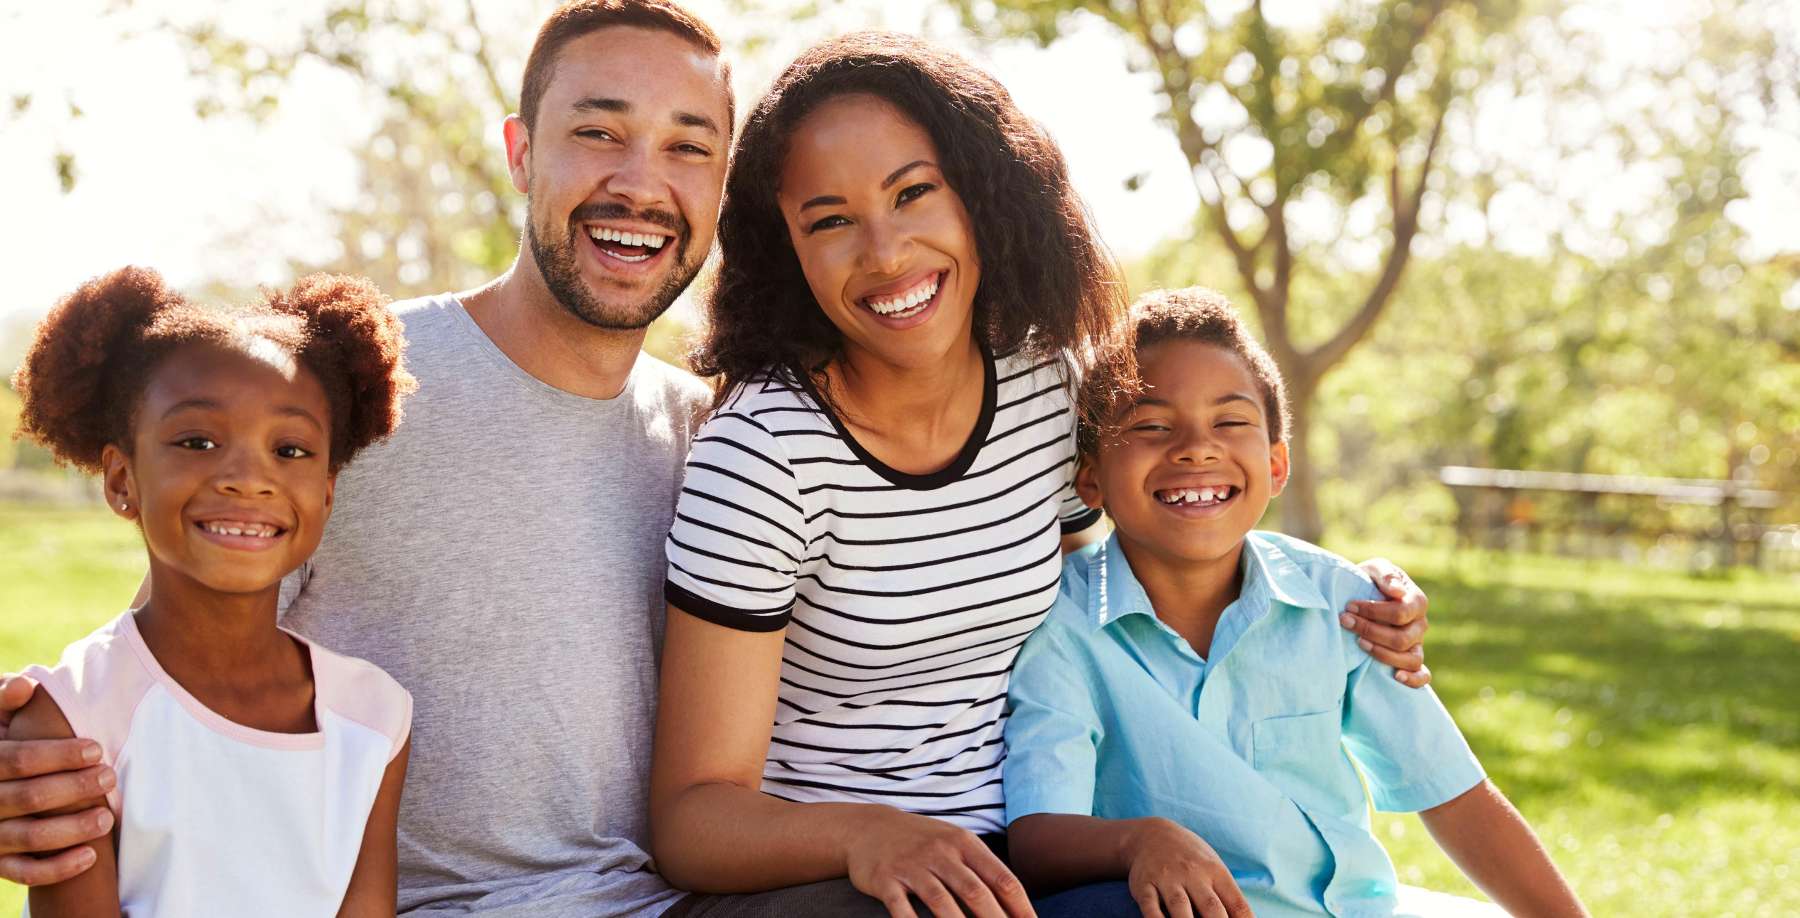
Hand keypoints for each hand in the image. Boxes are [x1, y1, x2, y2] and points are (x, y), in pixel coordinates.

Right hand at [0, 674, 115, 885]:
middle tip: (110, 778)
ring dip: (71, 829)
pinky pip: (23, 871)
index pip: (16, 760)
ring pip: (28, 838)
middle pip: (28, 798)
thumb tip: (27, 686)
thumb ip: (2, 701)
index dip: (57, 755)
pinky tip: (90, 856)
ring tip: (107, 819)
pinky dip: (56, 869)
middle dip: (73, 789)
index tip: (96, 748)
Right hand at [845, 806, 1033, 917]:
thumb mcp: (955, 844)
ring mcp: (912, 865)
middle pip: (976, 893)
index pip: (1002, 879)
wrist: (870, 827)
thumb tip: (1014, 905)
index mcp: (965, 844)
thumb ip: (982, 870)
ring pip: (941, 902)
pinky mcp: (886, 879)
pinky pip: (901, 909)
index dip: (1021, 908)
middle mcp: (941, 852)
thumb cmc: (924, 842)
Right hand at [1121, 818, 1250, 917]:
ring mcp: (1167, 878)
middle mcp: (1193, 874)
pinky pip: (1150, 907)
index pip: (1237, 904)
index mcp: (1216, 872)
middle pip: (1211, 908)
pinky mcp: (1144, 885)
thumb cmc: (1191, 859)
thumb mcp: (1213, 868)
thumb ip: (1227, 896)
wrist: (1151, 835)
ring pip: (1180, 906)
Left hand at [1344, 560, 1430, 686]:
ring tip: (1359, 643)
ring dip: (1382, 654)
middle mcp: (1420, 625)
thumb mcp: (1375, 569)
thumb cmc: (1370, 580)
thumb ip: (1386, 575)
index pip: (1401, 613)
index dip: (1374, 611)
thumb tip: (1397, 591)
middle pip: (1401, 638)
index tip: (1349, 606)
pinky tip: (1395, 677)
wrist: (1361, 594)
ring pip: (1410, 658)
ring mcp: (1417, 644)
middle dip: (1370, 631)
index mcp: (1417, 601)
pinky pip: (1422, 675)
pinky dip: (1413, 679)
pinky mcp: (1410, 659)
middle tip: (1345, 621)